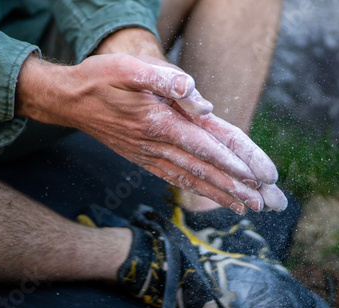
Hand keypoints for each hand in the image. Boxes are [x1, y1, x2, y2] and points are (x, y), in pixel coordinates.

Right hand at [95, 29, 286, 211]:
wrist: (69, 100)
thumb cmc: (100, 78)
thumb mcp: (128, 68)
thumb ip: (163, 79)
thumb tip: (199, 98)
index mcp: (159, 121)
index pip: (206, 146)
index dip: (235, 162)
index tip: (262, 178)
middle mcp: (157, 144)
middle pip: (205, 169)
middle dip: (239, 187)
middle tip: (268, 203)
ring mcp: (149, 155)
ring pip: (192, 179)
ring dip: (222, 194)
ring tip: (248, 209)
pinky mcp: (144, 159)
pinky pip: (175, 178)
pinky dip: (197, 190)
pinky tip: (212, 197)